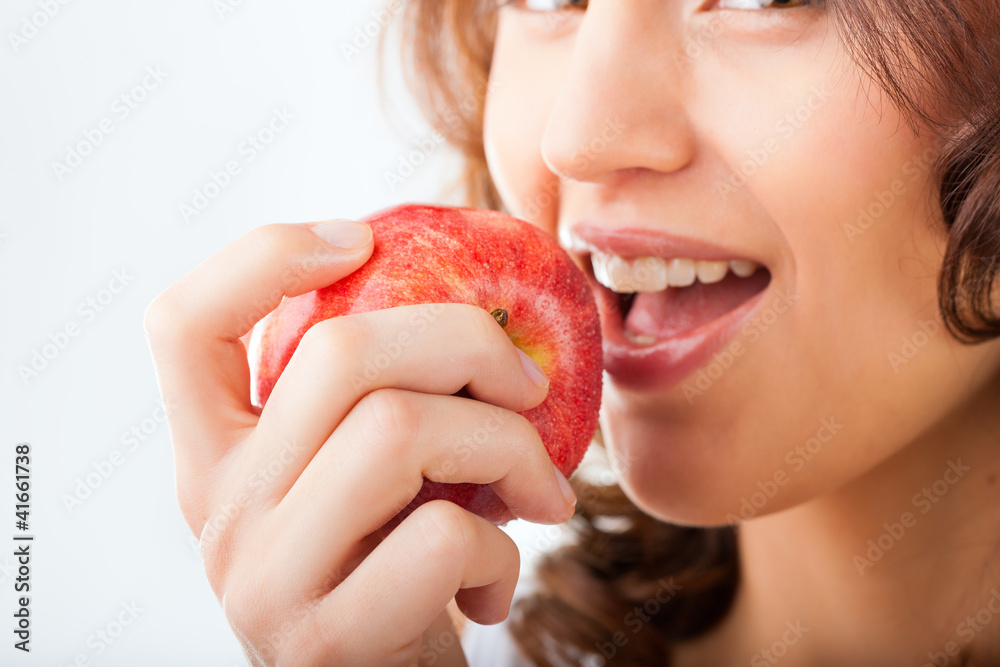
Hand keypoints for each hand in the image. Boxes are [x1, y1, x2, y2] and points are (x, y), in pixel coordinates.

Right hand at [144, 220, 575, 665]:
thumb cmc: (390, 575)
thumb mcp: (362, 482)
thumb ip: (371, 406)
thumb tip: (477, 309)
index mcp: (214, 456)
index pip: (183, 325)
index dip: (262, 256)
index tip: (361, 239)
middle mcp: (218, 510)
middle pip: (339, 356)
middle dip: (470, 344)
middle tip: (530, 384)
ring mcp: (263, 578)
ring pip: (399, 431)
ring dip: (509, 447)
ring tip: (541, 490)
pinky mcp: (326, 640)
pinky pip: (441, 537)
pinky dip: (504, 549)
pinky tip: (495, 581)